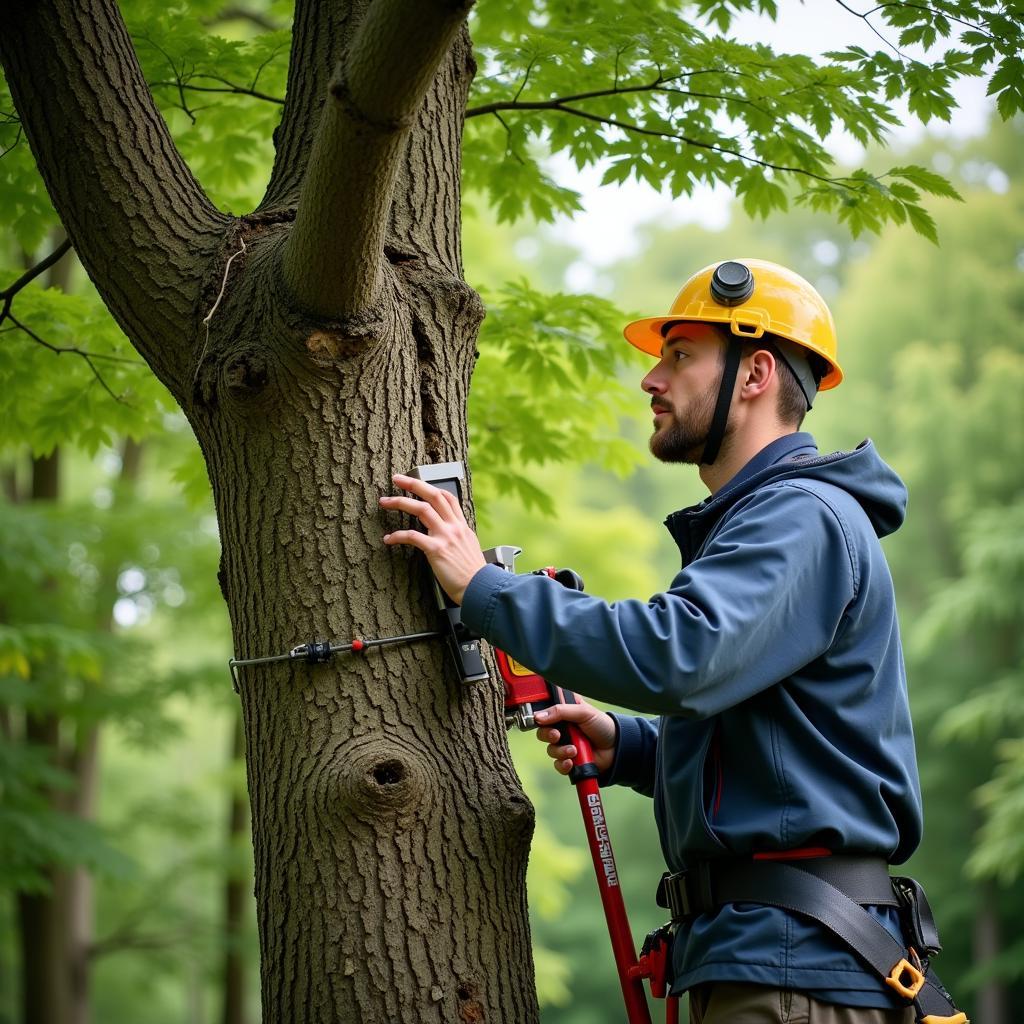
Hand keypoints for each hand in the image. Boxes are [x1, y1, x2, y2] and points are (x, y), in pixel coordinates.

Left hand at [379, 473, 485, 603]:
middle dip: (413, 484)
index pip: (448, 498)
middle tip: (397, 479)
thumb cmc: (473, 574)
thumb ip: (458, 538)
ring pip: (421, 509)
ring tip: (385, 502)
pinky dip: (398, 535)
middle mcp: (454, 527)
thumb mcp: (470, 548)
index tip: (417, 483)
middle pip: (433, 496)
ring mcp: (445, 537)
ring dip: (400, 502)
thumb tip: (447, 536)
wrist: (479, 588)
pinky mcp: (436, 550)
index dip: (431, 487)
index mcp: (462, 526)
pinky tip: (389, 539)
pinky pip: (413, 536)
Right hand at [534, 700, 616, 776]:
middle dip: (548, 735)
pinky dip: (563, 764)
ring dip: (561, 751)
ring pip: (551, 750)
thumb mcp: (583, 712)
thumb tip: (538, 717)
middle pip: (543, 732)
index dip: (541, 717)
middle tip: (558, 736)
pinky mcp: (569, 761)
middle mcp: (563, 728)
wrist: (617, 748)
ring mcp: (565, 745)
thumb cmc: (603, 725)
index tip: (541, 720)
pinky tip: (571, 762)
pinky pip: (558, 764)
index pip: (545, 713)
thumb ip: (560, 711)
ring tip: (574, 751)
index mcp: (565, 712)